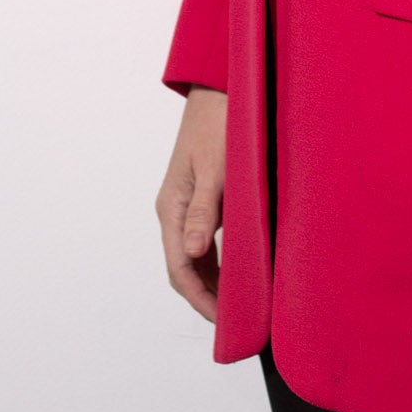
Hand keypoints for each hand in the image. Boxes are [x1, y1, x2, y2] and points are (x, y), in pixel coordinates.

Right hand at [155, 86, 226, 322]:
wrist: (220, 88)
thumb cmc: (219, 123)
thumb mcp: (216, 167)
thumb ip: (205, 210)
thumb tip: (194, 251)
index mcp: (172, 207)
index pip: (181, 269)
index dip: (202, 299)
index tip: (225, 322)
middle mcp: (175, 210)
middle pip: (185, 268)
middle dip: (206, 299)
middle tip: (236, 324)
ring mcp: (186, 205)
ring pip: (194, 257)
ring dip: (212, 283)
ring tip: (239, 306)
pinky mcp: (201, 197)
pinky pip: (204, 240)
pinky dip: (218, 261)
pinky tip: (238, 271)